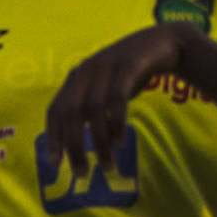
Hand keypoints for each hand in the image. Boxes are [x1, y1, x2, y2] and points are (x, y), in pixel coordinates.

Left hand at [45, 23, 194, 179]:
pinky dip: (116, 124)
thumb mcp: (104, 90)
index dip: (53, 138)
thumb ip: (90, 111)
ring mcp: (106, 66)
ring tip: (107, 166)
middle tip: (82, 173)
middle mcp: (86, 71)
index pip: (54, 110)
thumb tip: (78, 148)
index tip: (56, 164)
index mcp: (76, 78)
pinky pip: (116, 99)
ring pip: (94, 110)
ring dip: (99, 142)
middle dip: (75, 147)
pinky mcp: (127, 66)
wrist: (163, 43)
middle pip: (71, 114)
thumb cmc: (130, 74)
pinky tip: (120, 143)